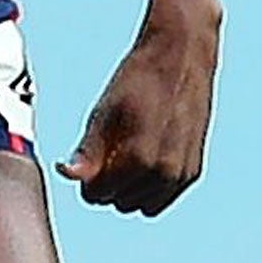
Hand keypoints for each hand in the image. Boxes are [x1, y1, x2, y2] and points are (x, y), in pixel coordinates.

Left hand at [56, 5, 220, 215]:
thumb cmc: (136, 81)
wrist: (180, 58)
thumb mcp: (103, 112)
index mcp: (139, 160)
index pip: (97, 195)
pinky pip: (162, 197)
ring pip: (141, 205)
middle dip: (107, 183)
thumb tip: (68, 174)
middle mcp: (164, 174)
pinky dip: (149, 185)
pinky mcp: (193, 172)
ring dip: (128, 187)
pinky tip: (143, 155)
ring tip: (124, 151)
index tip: (86, 156)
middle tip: (105, 149)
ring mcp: (182, 175)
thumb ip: (87, 151)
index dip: (86, 178)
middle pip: (118, 202)